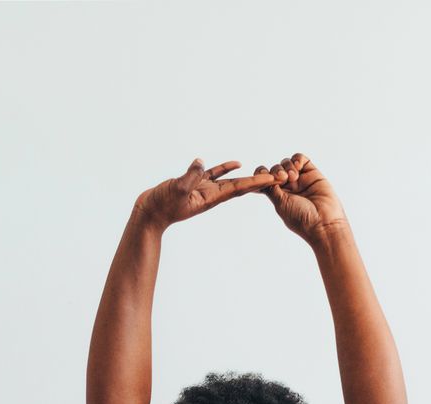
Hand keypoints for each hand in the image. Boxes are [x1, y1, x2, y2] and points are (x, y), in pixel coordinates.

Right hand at [134, 158, 276, 229]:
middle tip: (281, 177)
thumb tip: (201, 162)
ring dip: (248, 177)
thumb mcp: (176, 190)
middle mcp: (212, 195)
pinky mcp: (195, 184)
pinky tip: (236, 163)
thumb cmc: (161, 205)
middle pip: (242, 187)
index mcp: (211, 197)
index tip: (276, 179)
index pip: (240, 188)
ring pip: (231, 181)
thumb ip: (189, 177)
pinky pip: (215, 175)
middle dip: (261, 182)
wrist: (150, 213)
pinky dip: (226, 169)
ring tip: (265, 172)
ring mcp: (204, 190)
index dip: (258, 183)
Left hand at [255, 153, 346, 243]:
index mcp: (278, 196)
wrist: (324, 222)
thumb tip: (263, 177)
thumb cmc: (301, 218)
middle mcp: (289, 187)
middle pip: (275, 169)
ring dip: (287, 166)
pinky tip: (298, 166)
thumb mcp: (280, 203)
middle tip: (282, 178)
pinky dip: (297, 159)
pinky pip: (301, 159)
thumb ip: (271, 188)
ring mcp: (301, 180)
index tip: (263, 176)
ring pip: (287, 163)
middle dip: (276, 171)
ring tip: (293, 176)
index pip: (265, 180)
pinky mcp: (312, 173)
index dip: (261, 174)